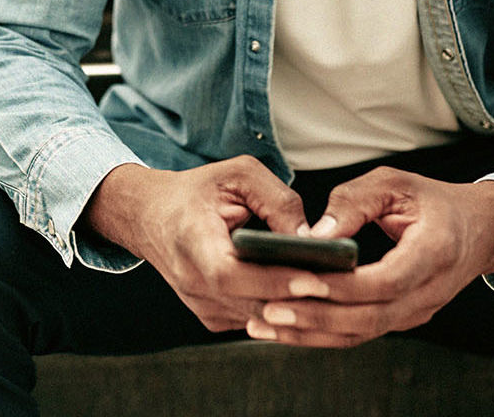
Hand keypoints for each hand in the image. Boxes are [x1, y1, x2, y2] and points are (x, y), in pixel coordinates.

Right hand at [80, 157, 319, 332]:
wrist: (152, 217)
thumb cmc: (196, 192)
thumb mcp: (237, 174)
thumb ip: (277, 199)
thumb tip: (311, 238)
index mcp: (191, 242)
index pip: (232, 274)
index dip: (274, 281)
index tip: (315, 278)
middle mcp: (192, 282)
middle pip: (252, 304)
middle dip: (299, 298)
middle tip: (342, 284)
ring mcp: (200, 305)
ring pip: (258, 319)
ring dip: (294, 308)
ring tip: (333, 289)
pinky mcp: (211, 317)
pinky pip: (254, 319)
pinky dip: (280, 310)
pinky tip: (303, 293)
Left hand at [246, 169, 493, 347]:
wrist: (479, 230)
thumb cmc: (434, 201)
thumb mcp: (397, 183)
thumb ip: (355, 201)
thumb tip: (316, 235)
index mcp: (434, 251)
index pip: (386, 280)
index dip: (342, 285)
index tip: (301, 279)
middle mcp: (429, 291)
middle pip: (370, 318)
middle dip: (316, 317)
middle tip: (269, 310)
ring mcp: (418, 311)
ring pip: (362, 333)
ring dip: (312, 333)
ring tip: (265, 324)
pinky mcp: (403, 319)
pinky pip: (361, 332)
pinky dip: (323, 334)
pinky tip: (287, 328)